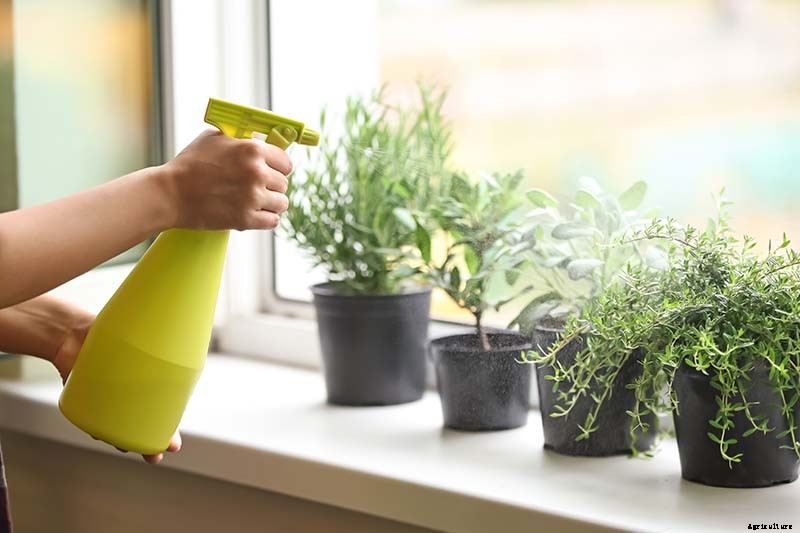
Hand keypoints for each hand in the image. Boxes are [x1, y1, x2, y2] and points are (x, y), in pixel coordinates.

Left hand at [52, 313, 181, 464]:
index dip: (169, 434)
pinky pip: (93, 422)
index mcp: (146, 387)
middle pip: (142, 429)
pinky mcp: (86, 404)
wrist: (74, 333)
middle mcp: (128, 399)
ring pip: (117, 430)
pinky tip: (100, 432)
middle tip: (156, 456)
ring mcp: (107, 403)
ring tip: (126, 445)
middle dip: (149, 447)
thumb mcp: (142, 338)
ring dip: (123, 442)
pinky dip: (98, 429)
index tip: (175, 446)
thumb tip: (185, 331)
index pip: (161, 416)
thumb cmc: (115, 332)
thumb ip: (158, 344)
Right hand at [159, 129, 292, 231]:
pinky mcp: (246, 219)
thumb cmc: (190, 164)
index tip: (272, 171)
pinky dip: (266, 219)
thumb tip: (262, 137)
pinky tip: (255, 214)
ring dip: (271, 204)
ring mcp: (252, 197)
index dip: (279, 167)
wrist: (169, 193)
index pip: (286, 162)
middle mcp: (256, 172)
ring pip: (281, 203)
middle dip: (272, 186)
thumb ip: (241, 138)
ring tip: (256, 202)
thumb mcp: (215, 138)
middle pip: (283, 184)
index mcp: (252, 149)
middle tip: (256, 188)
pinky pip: (272, 221)